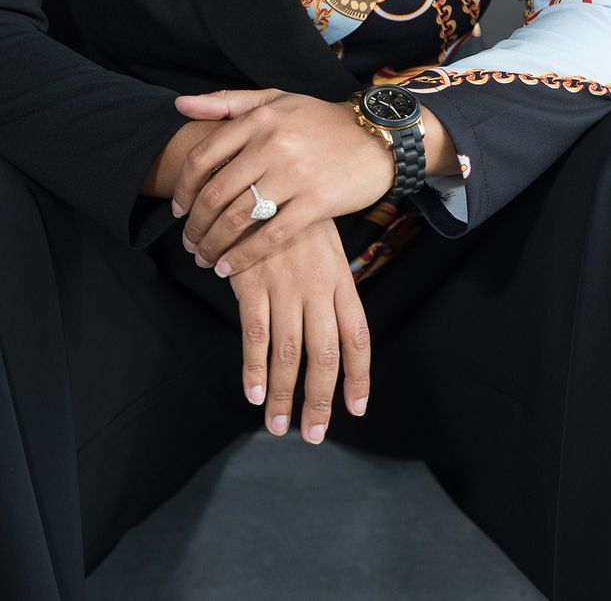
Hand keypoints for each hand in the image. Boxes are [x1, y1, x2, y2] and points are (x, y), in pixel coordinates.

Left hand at [171, 86, 395, 278]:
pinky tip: (229, 267)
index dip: (183, 189)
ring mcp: (295, 175)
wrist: (377, 137)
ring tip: (205, 258)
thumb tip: (179, 104)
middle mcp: (273, 144)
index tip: (178, 209)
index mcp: (259, 119)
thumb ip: (227, 102)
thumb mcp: (275, 99)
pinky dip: (243, 256)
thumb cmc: (320, 120)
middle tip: (188, 242)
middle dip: (195, 225)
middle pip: (216, 193)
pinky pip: (270, 236)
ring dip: (213, 244)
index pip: (204, 157)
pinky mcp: (316, 203)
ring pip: (238, 218)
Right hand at [228, 215, 370, 443]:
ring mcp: (285, 285)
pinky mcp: (252, 281)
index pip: (358, 337)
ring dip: (284, 395)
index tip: (356, 408)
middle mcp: (318, 287)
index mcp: (341, 278)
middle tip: (313, 434)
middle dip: (319, 402)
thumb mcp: (326, 245)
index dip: (359, 377)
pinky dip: (253, 368)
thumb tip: (335, 333)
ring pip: (289, 353)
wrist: (261, 176)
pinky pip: (254, 334)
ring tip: (278, 426)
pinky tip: (253, 392)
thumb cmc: (296, 216)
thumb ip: (331, 287)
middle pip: (326, 355)